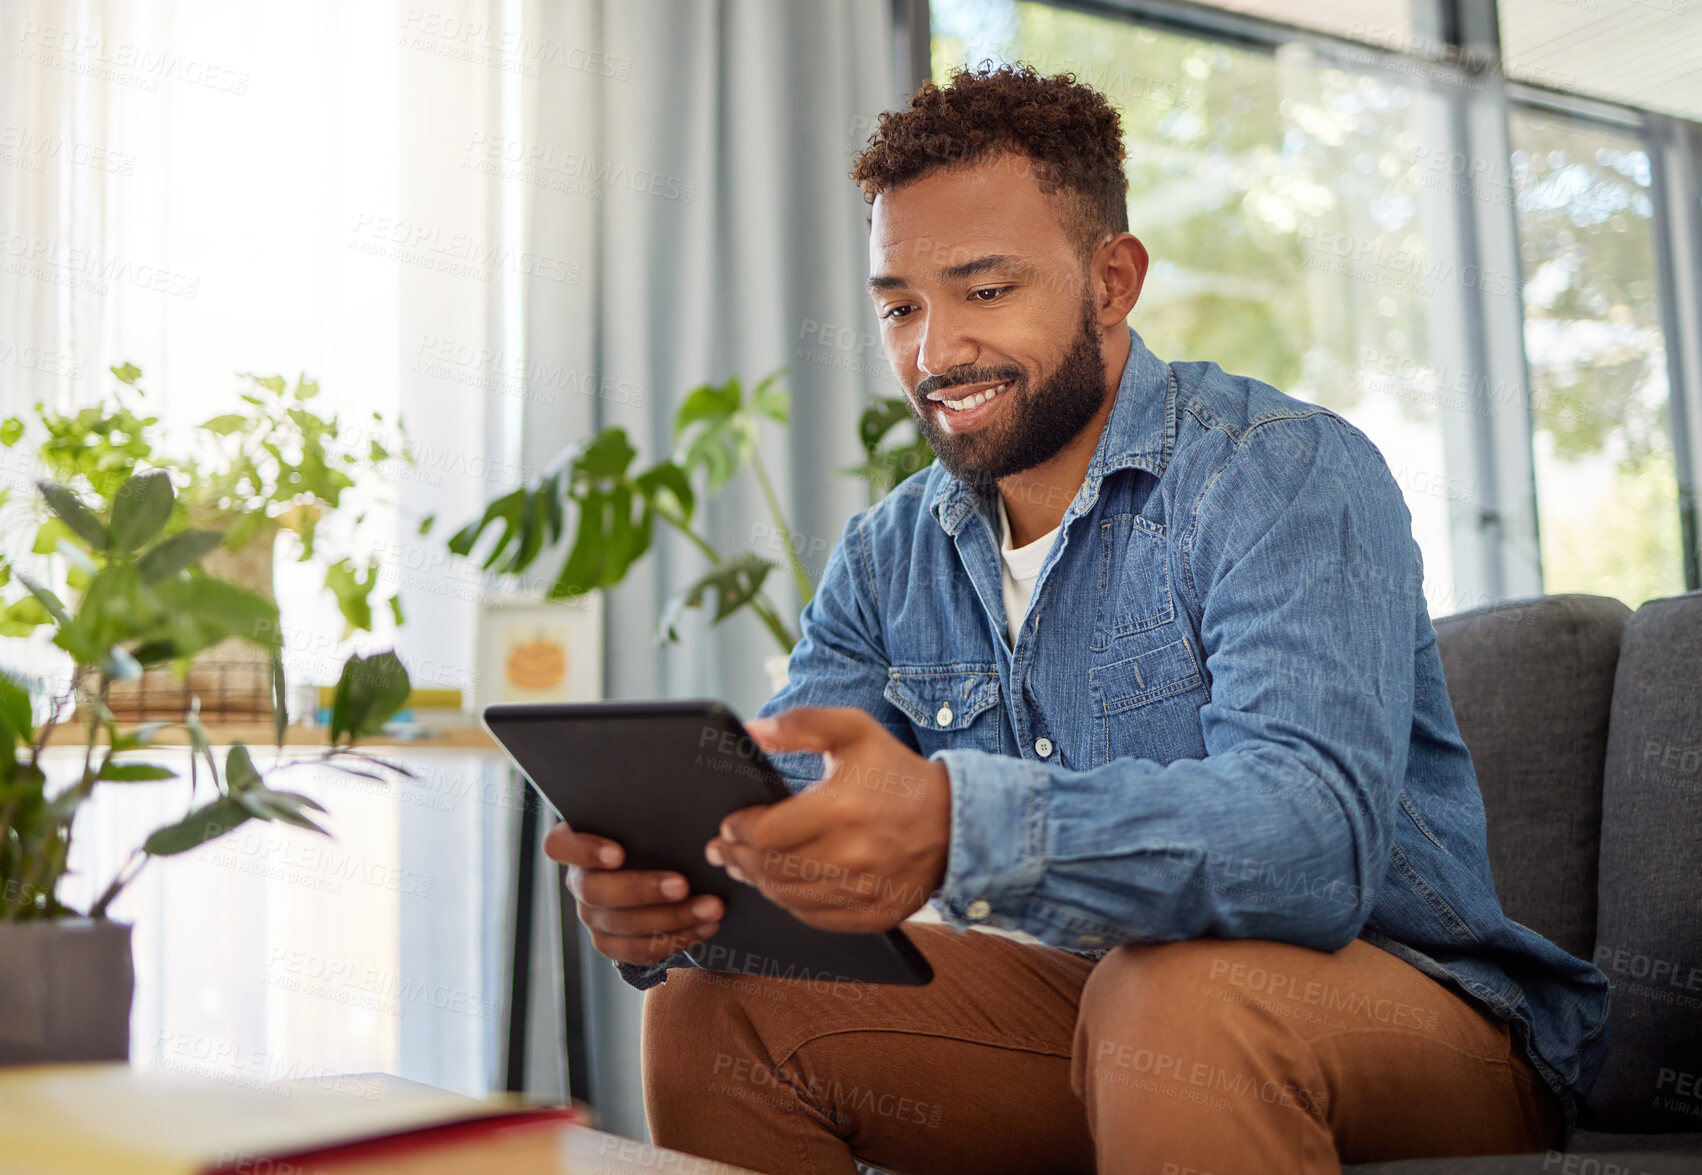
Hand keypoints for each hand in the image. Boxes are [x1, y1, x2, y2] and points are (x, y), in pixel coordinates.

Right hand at [543, 822, 722, 965]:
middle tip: (683, 884)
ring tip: (711, 908)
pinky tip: (706, 926)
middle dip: (643, 890)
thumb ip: (648, 812)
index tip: (618, 854)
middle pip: (596, 892)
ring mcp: (592, 915)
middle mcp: (578, 881)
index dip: (585, 851)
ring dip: (672, 919)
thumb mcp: (642, 817)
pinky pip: (638, 950)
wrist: (655, 864)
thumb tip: (684, 801)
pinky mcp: (611, 943)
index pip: (559, 846)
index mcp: (574, 843)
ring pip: (623, 926)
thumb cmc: (649, 830)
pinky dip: (676, 940)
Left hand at [706, 707, 950, 932]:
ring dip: (760, 882)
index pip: (766, 833)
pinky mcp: (874, 915)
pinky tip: (782, 886)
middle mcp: (853, 855)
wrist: (955, 821)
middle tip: (723, 850)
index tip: (728, 824)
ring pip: (787, 897)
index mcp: (842, 808)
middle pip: (770, 869)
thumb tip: (751, 731)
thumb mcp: (854, 730)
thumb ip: (800, 724)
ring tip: (746, 866)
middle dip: (739, 858)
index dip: (738, 830)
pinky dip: (791, 902)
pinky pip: (815, 917)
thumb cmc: (897, 774)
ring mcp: (865, 891)